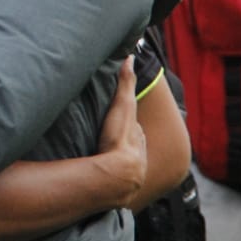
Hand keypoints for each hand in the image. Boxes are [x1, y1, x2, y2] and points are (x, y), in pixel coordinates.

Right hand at [94, 57, 146, 206]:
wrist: (120, 173)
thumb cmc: (121, 137)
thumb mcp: (123, 105)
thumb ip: (126, 83)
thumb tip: (130, 57)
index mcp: (138, 134)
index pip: (133, 124)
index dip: (125, 118)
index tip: (116, 116)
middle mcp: (138, 151)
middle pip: (131, 142)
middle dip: (123, 139)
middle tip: (108, 135)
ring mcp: (131, 168)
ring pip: (125, 159)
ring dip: (117, 157)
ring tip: (103, 156)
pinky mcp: (121, 182)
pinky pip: (117, 174)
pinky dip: (112, 172)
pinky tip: (102, 175)